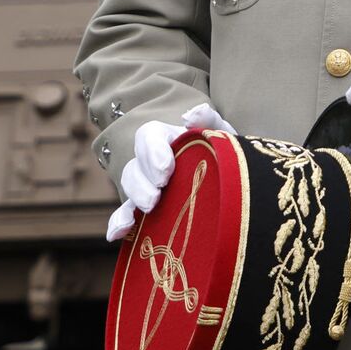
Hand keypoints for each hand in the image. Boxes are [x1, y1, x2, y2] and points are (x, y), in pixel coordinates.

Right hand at [104, 103, 234, 242]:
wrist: (233, 179)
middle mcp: (153, 161)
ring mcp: (148, 185)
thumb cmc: (225, 152)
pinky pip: (125, 215)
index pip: (148, 136)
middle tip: (158, 195)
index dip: (152, 152)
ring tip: (150, 209)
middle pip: (134, 165)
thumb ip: (209, 120)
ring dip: (135, 199)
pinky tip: (117, 235)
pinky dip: (118, 223)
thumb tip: (191, 114)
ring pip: (130, 188)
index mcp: (169, 138)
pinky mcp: (146, 209)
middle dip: (143, 182)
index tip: (166, 171)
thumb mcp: (222, 133)